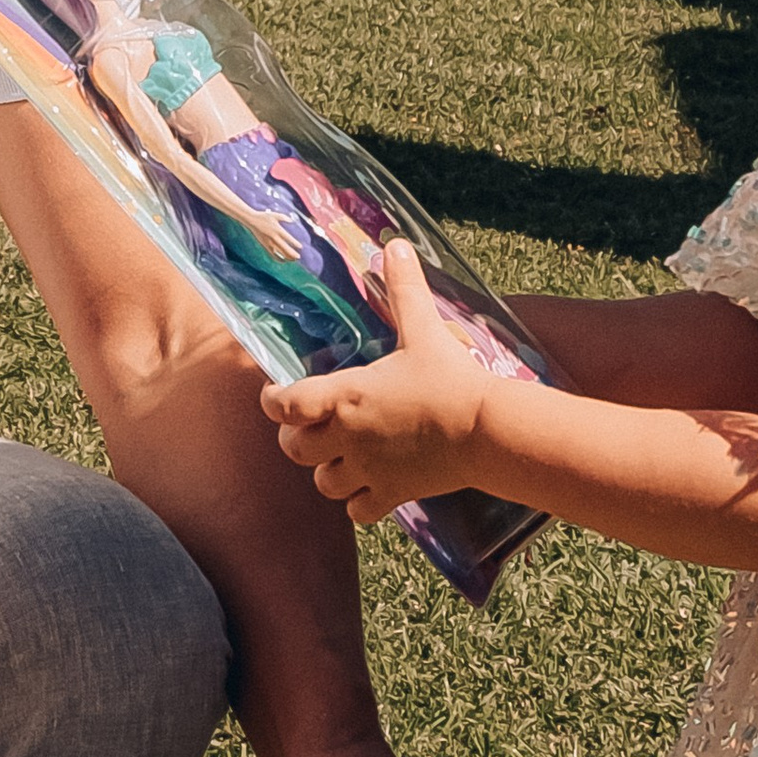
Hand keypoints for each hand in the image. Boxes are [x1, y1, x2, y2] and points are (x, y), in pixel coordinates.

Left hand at [260, 243, 491, 518]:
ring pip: (323, 483)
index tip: (276, 394)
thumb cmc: (450, 377)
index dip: (272, 401)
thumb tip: (395, 245)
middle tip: (309, 425)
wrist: (485, 429)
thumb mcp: (424, 330)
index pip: (283, 406)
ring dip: (326, 470)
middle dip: (297, 437)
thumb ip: (405, 289)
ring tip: (340, 456)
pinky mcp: (393, 494)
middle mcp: (347, 437)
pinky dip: (357, 502)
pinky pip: (357, 511)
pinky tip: (369, 485)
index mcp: (345, 396)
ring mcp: (368, 470)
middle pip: (294, 449)